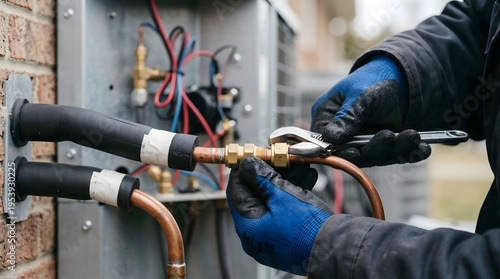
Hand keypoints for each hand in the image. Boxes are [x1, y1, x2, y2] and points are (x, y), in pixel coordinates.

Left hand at [226, 157, 331, 274]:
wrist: (336, 248)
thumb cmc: (307, 228)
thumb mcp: (281, 195)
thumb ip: (262, 178)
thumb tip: (247, 165)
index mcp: (248, 227)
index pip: (236, 191)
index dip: (244, 170)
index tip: (252, 156)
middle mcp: (257, 234)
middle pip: (256, 194)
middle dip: (270, 173)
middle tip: (279, 159)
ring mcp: (272, 236)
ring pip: (273, 200)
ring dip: (285, 181)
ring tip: (299, 166)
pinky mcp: (287, 235)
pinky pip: (284, 209)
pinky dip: (292, 193)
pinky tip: (306, 178)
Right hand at [311, 55, 430, 166]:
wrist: (399, 79)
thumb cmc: (372, 80)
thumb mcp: (360, 95)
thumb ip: (348, 117)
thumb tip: (331, 138)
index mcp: (327, 118)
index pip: (325, 142)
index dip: (338, 151)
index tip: (354, 152)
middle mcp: (342, 135)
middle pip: (352, 154)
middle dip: (374, 149)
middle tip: (389, 137)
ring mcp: (362, 143)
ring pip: (375, 157)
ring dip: (395, 149)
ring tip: (412, 135)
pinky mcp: (382, 148)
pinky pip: (394, 156)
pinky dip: (409, 152)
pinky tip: (422, 148)